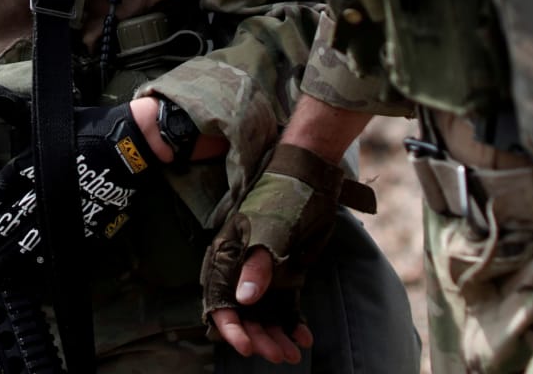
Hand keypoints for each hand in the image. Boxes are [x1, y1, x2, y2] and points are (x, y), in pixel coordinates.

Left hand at [0, 101, 158, 285]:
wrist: (133, 145)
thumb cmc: (92, 128)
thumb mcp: (49, 116)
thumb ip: (17, 111)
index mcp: (32, 165)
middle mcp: (43, 192)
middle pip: (6, 225)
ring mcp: (63, 213)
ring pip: (26, 245)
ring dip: (3, 263)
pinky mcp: (83, 228)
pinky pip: (56, 252)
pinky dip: (37, 267)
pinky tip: (22, 278)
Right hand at [204, 143, 373, 361]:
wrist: (311, 176)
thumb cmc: (284, 197)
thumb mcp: (270, 230)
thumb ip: (257, 265)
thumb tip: (243, 299)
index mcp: (229, 255)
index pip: (220, 300)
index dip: (231, 327)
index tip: (247, 347)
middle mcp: (242, 267)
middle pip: (244, 313)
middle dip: (259, 337)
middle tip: (278, 355)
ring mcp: (265, 271)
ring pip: (265, 313)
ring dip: (277, 335)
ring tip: (293, 352)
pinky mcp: (286, 273)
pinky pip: (286, 305)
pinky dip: (294, 323)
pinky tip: (305, 337)